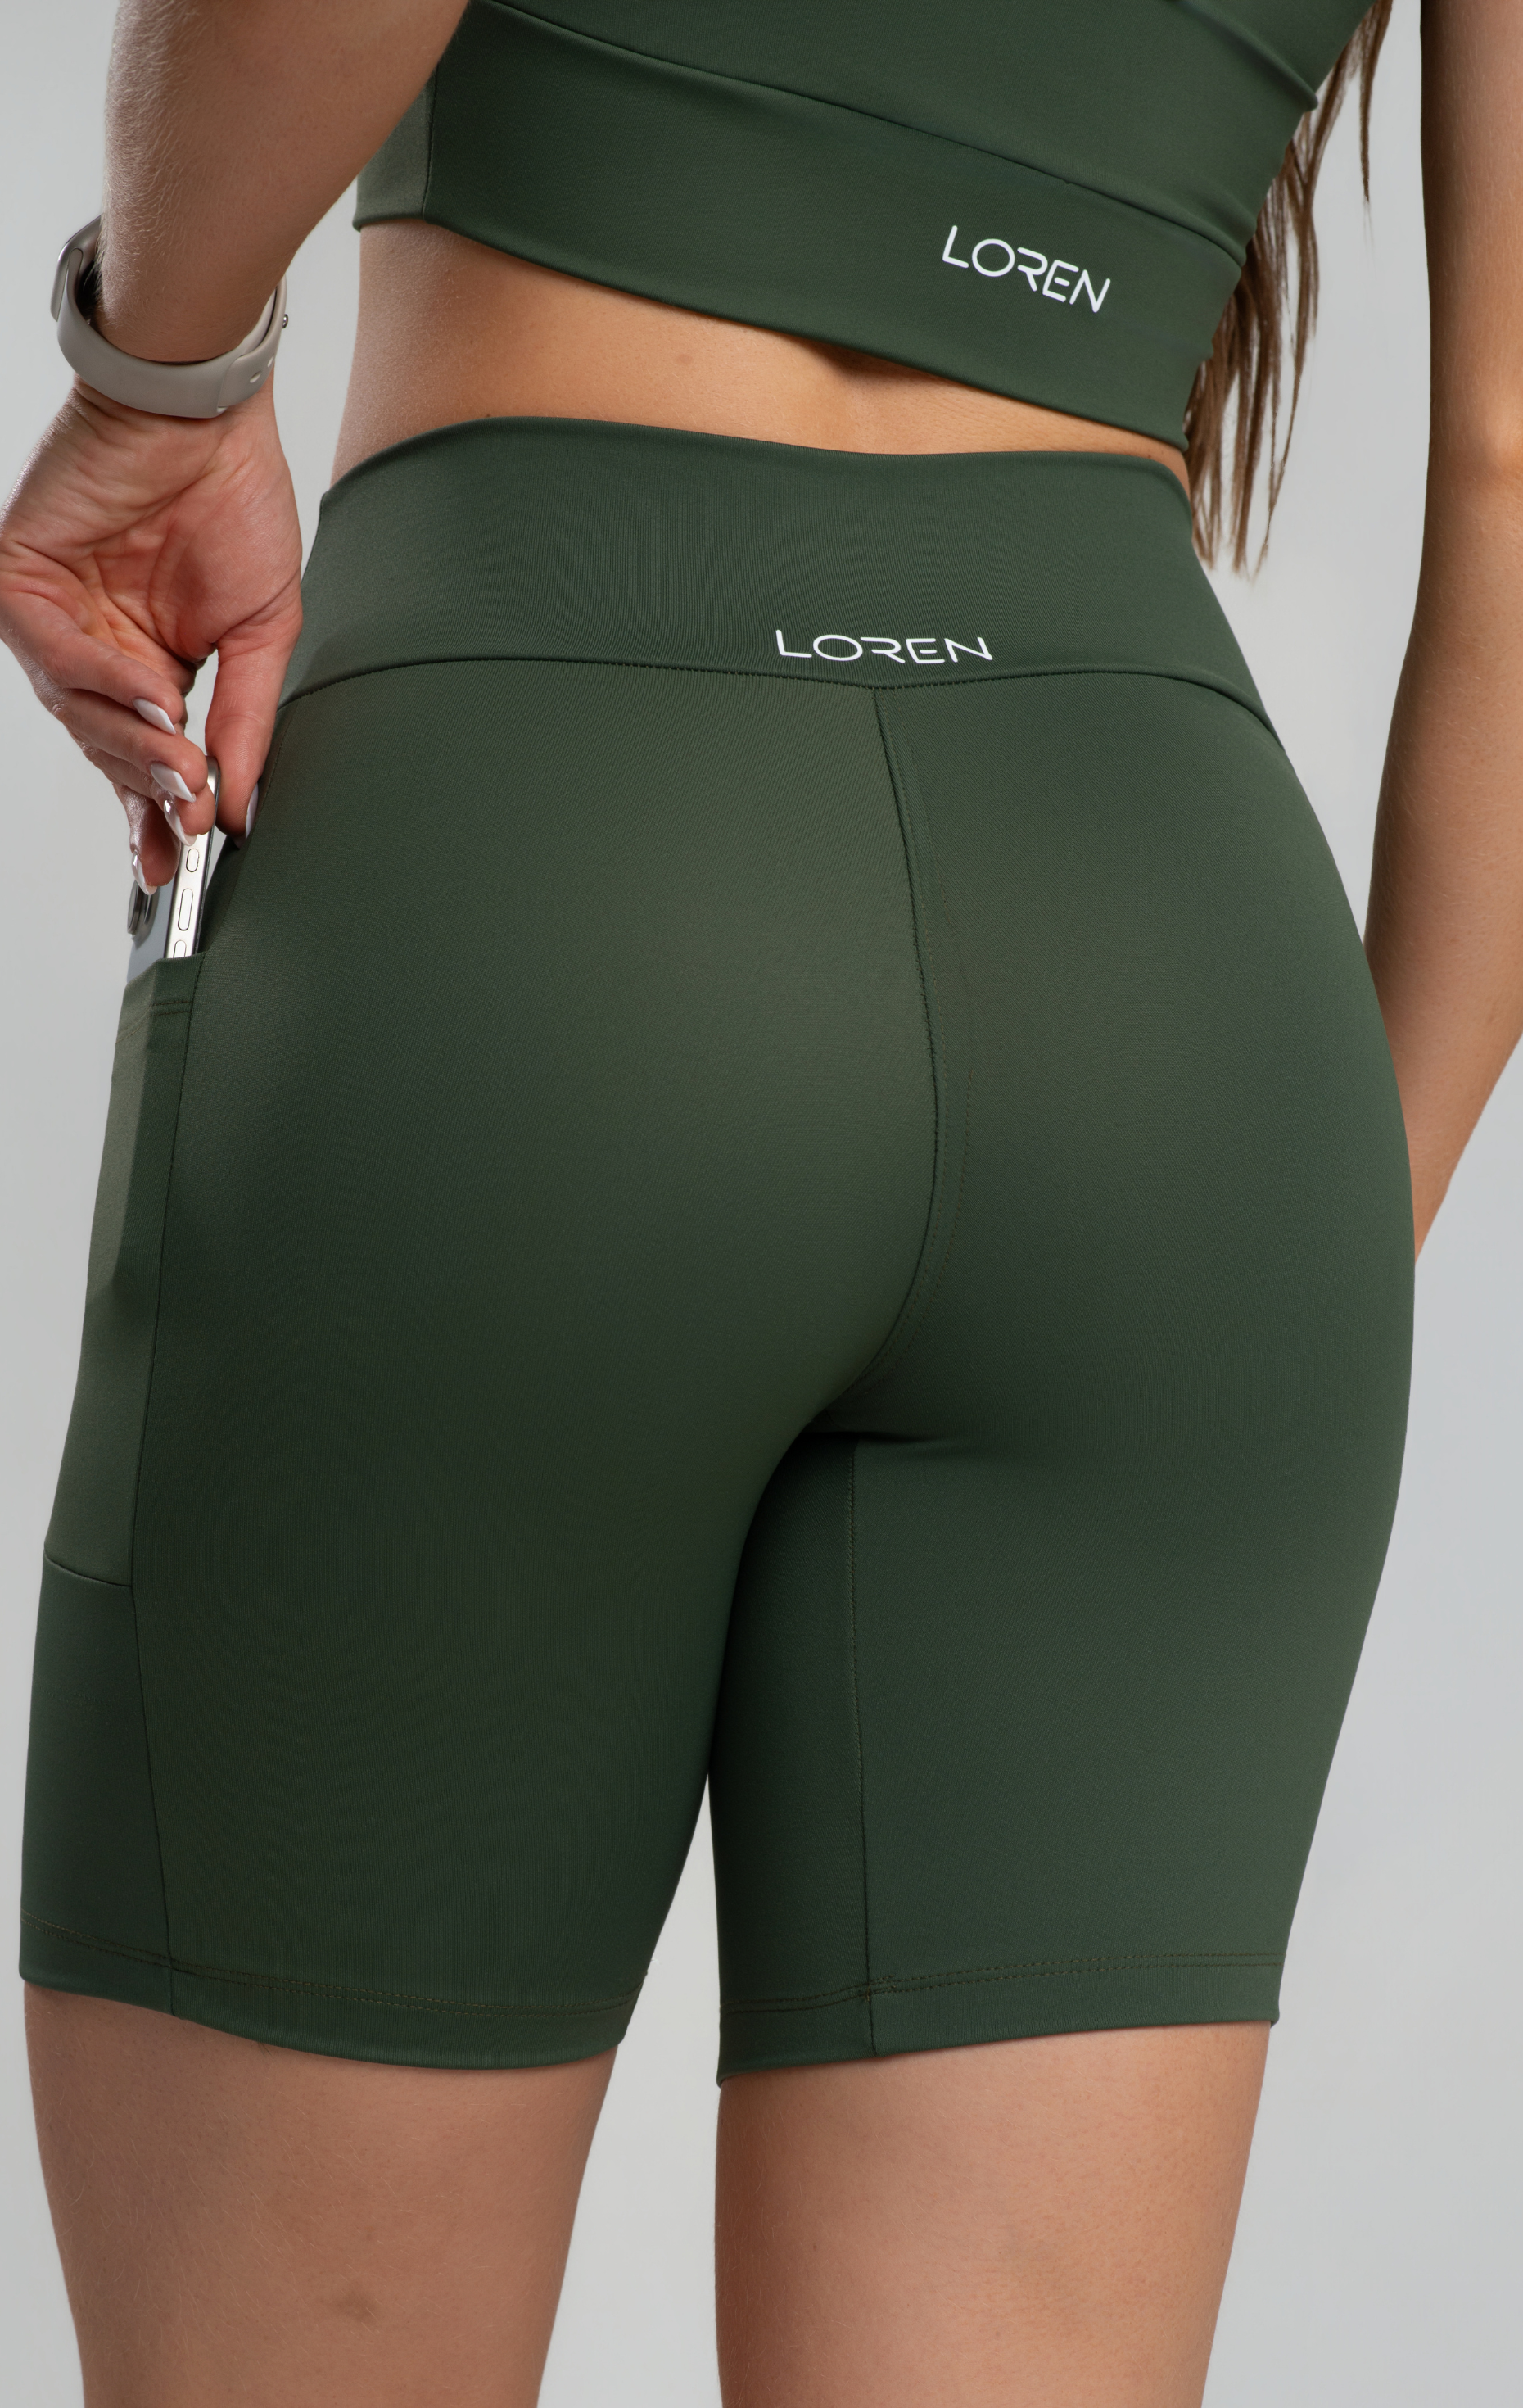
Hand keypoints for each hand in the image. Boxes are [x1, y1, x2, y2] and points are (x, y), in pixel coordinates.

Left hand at [0, 377, 301, 888]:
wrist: (206, 414)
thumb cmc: (234, 499)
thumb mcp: (260, 633)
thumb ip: (243, 720)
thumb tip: (240, 803)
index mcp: (146, 665)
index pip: (141, 759)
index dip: (158, 816)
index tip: (182, 861)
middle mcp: (92, 648)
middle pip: (107, 748)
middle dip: (152, 790)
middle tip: (196, 813)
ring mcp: (51, 618)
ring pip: (77, 714)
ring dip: (134, 745)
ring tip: (186, 765)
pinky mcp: (17, 581)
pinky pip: (56, 656)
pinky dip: (107, 683)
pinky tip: (158, 696)